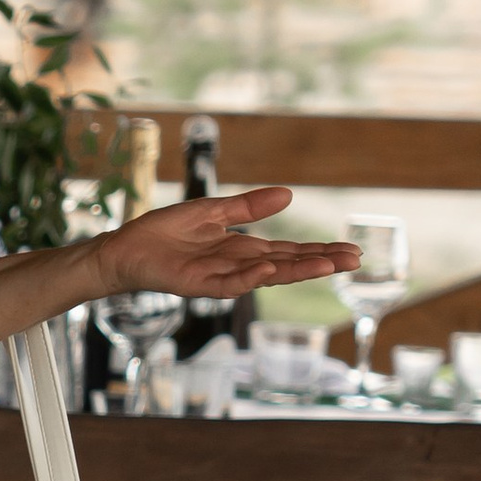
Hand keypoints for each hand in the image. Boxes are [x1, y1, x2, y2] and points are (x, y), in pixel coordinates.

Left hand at [94, 188, 358, 302]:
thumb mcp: (213, 211)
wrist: (126, 249)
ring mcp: (220, 277)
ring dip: (295, 272)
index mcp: (243, 249)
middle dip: (320, 263)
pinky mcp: (197, 285)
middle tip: (354, 261)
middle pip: (286, 266)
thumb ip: (249, 207)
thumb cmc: (166, 232)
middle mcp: (238, 266)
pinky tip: (269, 270)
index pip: (289, 252)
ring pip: (265, 277)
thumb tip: (289, 195)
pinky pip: (228, 285)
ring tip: (325, 265)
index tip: (350, 251)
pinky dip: (249, 278)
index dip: (319, 251)